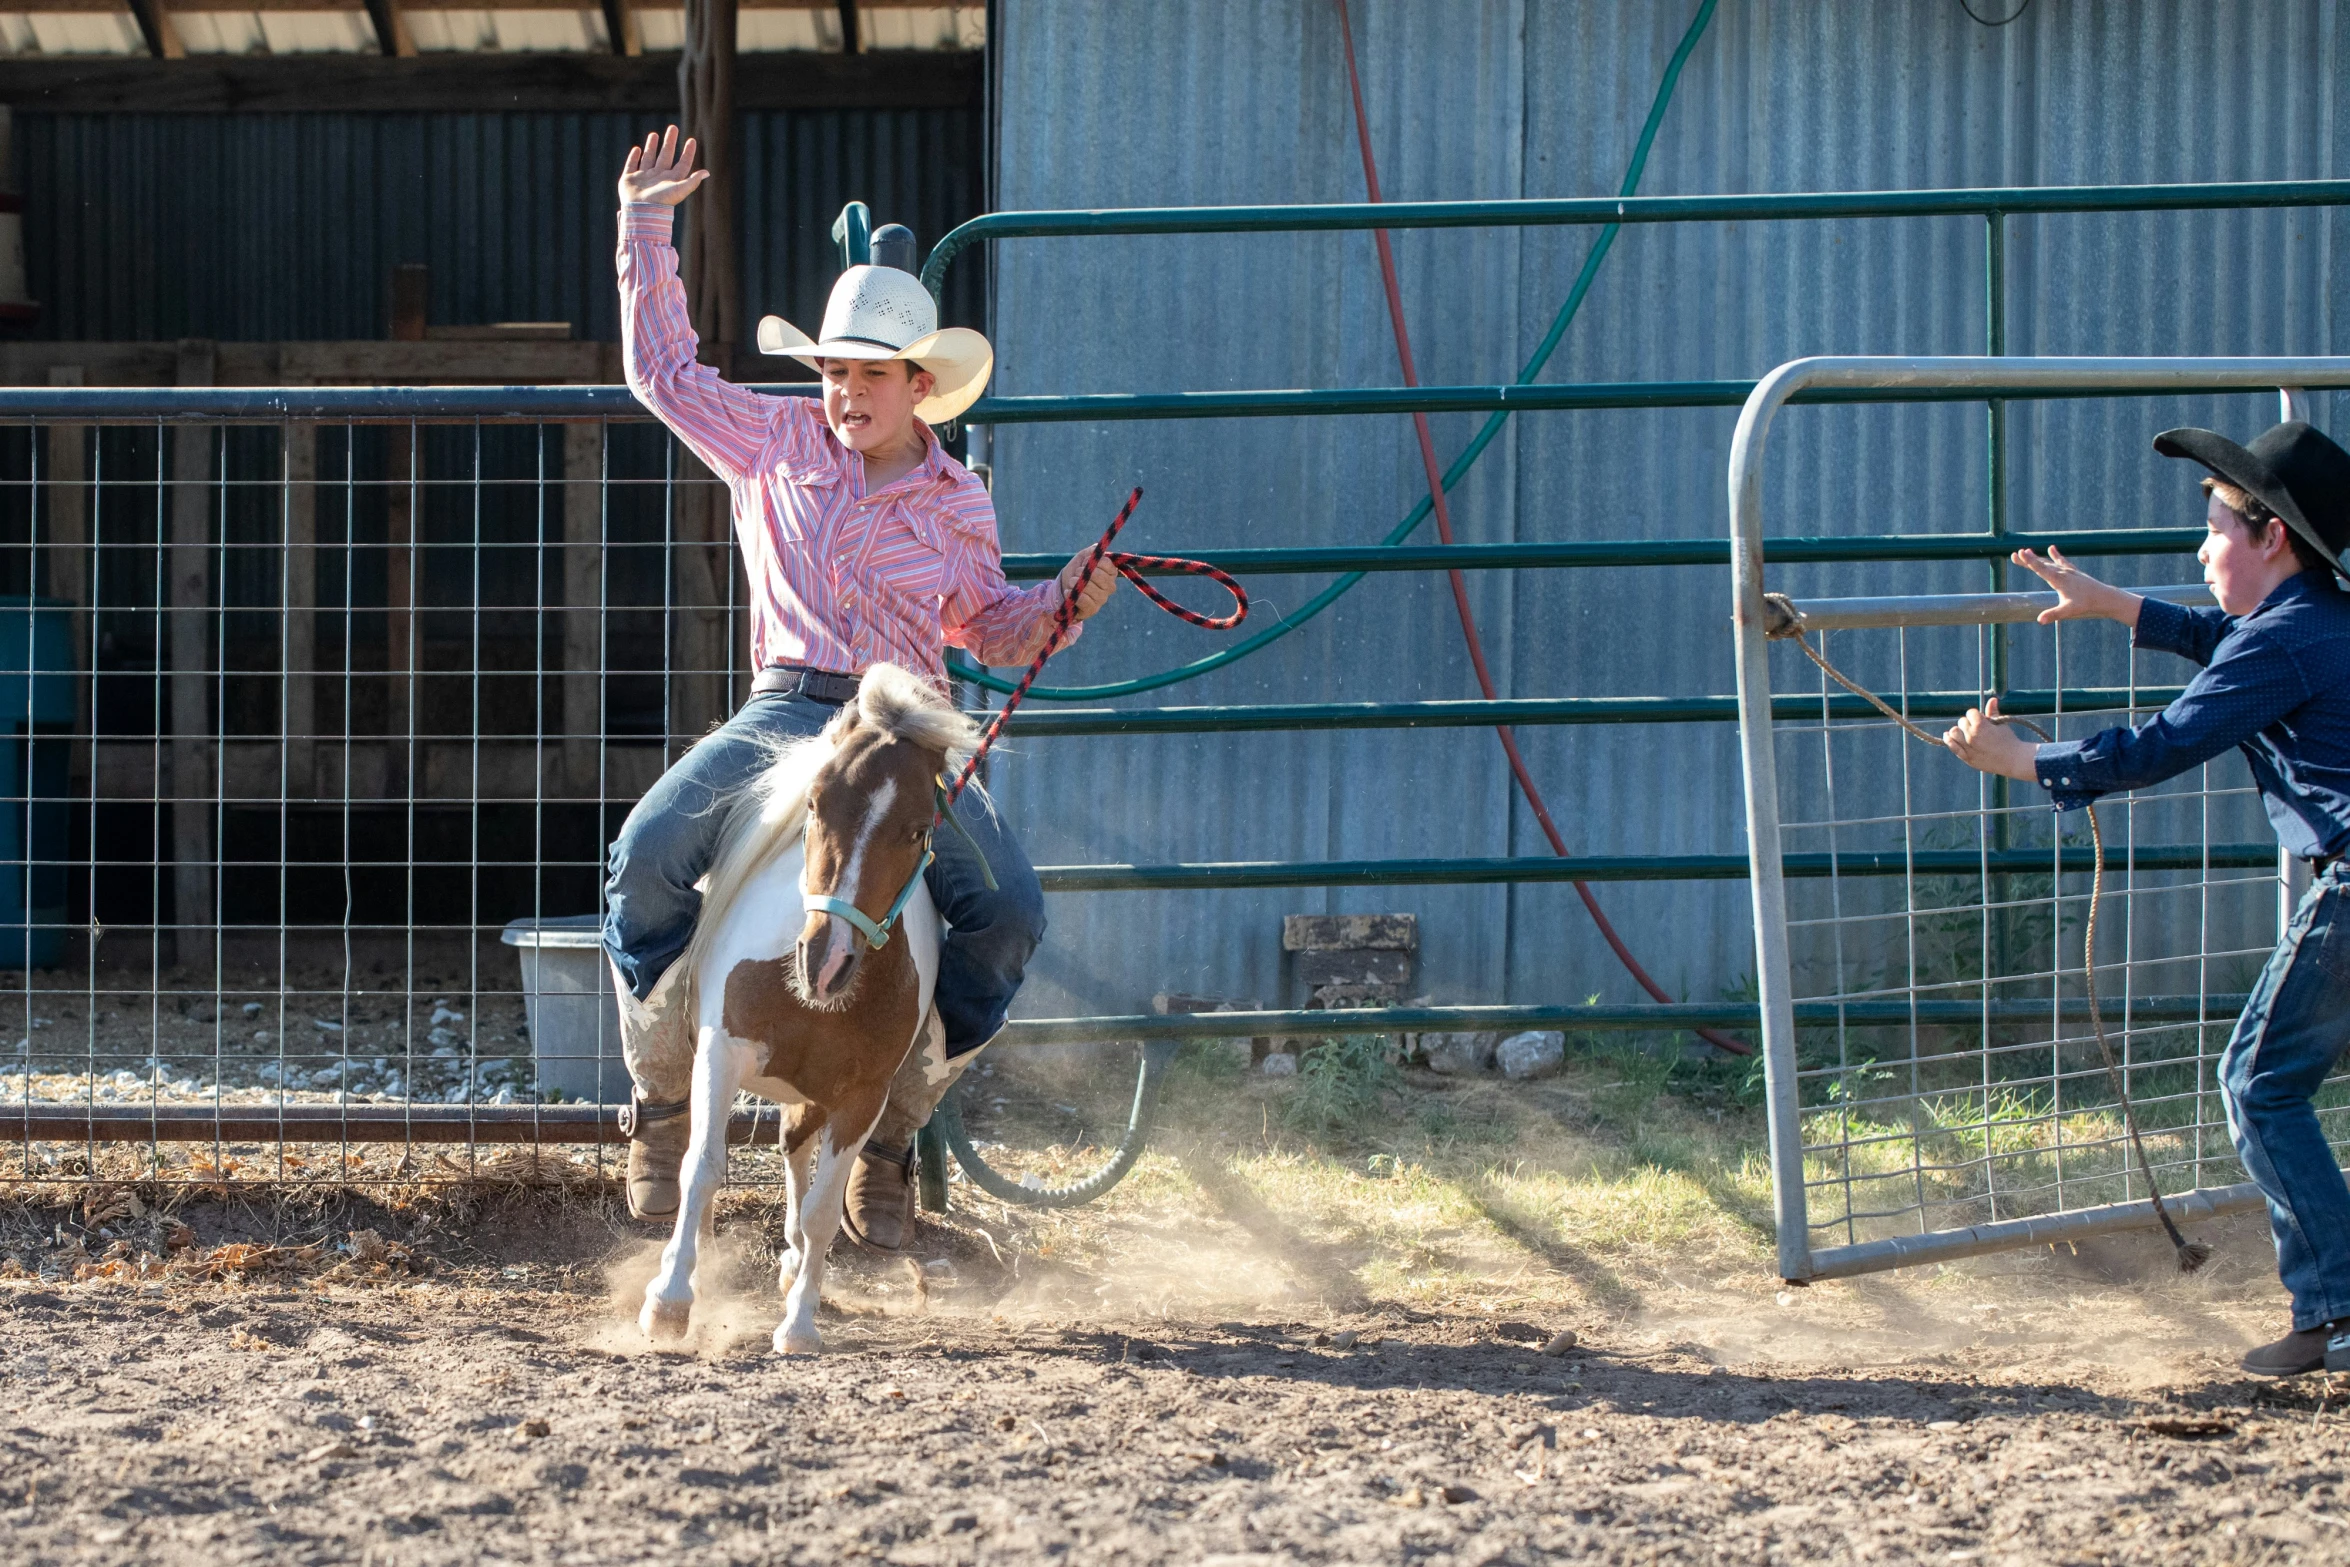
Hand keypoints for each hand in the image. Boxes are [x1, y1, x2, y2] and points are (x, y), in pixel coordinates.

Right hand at [619, 125, 709, 207]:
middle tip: (673, 128)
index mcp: (671, 180)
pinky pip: (632, 165)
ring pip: (649, 158)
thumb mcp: (680, 190)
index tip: (692, 140)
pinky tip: (637, 149)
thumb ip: (693, 181)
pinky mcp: (629, 179)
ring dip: (652, 147)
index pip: (682, 164)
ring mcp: (644, 178)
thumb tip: (707, 172)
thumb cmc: (662, 201)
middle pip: (666, 156)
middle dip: (669, 142)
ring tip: (654, 134)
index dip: (688, 152)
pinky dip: (634, 157)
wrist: (642, 211)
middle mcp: (658, 177)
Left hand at [1057, 551, 1119, 620]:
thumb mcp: (1083, 557)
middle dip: (1083, 572)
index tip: (1085, 561)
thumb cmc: (1077, 571)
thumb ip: (1091, 552)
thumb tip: (1095, 550)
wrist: (1064, 587)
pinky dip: (1073, 594)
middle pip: (1099, 576)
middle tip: (1076, 572)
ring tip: (1071, 582)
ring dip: (1076, 583)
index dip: (1093, 561)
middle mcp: (1110, 587)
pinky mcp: (1092, 609)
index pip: (1107, 564)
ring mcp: (1102, 599)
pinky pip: (1084, 600)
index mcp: (1110, 573)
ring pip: (1090, 588)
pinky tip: (1069, 592)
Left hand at [1943, 698, 2040, 780]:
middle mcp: (1972, 736)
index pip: (1970, 712)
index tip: (1982, 719)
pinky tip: (1947, 735)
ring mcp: (1968, 748)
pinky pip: (1952, 747)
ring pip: (1953, 733)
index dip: (1976, 714)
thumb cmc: (2009, 740)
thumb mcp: (2002, 724)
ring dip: (1958, 730)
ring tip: (1966, 732)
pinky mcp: (1967, 758)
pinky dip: (1948, 740)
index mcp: (1981, 726)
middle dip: (1969, 722)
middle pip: (1961, 722)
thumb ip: (1993, 712)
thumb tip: (1992, 699)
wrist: (2014, 760)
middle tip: (1978, 728)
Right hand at [2012, 546, 2141, 627]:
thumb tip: (2040, 620)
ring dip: (2037, 558)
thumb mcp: (2068, 611)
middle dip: (2028, 559)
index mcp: (2058, 580)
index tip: (2020, 553)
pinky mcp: (2073, 572)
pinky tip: (2051, 548)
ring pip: (2050, 562)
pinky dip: (2055, 555)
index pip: (2041, 568)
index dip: (2029, 561)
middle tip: (2014, 554)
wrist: (2103, 597)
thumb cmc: (2085, 604)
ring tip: (2026, 551)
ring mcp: (2068, 571)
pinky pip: (2062, 561)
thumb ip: (2053, 614)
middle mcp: (2062, 572)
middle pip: (2042, 564)